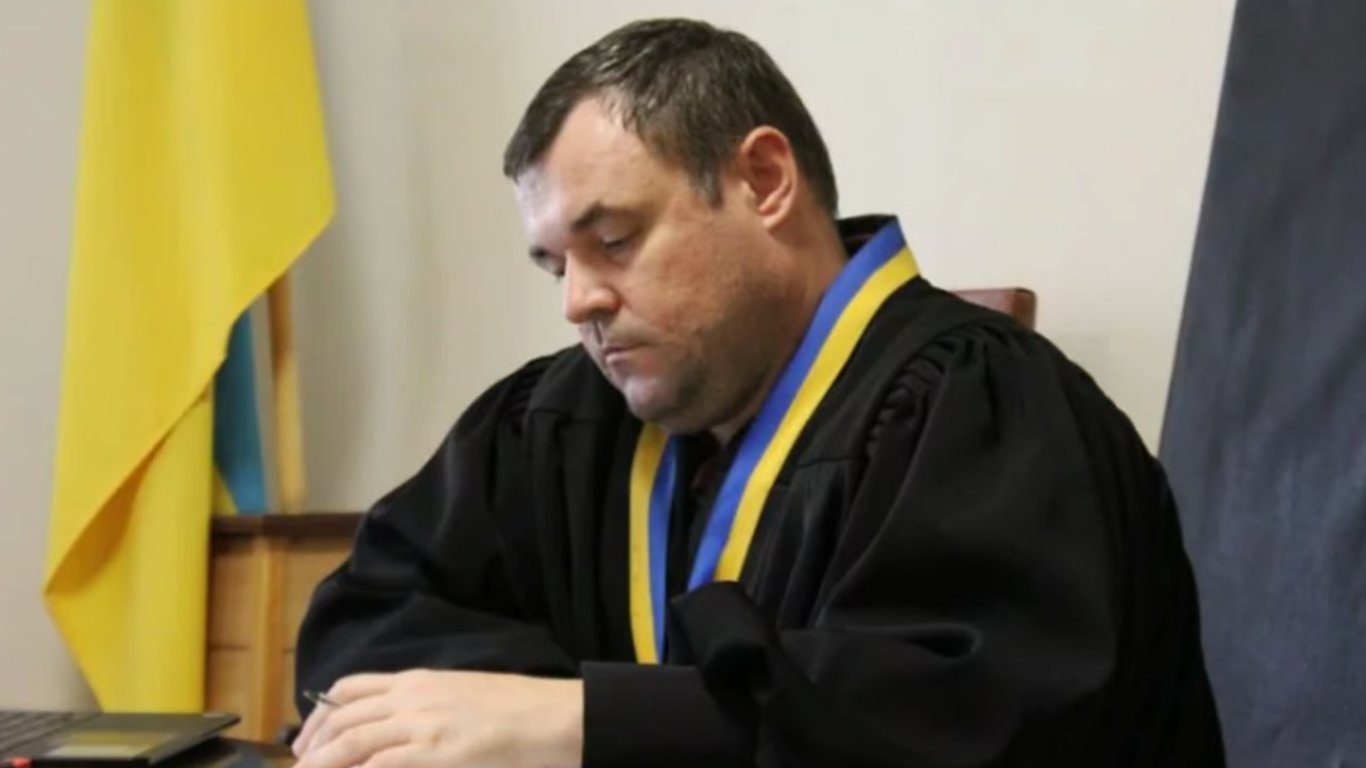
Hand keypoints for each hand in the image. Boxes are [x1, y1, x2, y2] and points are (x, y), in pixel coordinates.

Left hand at [292, 670, 582, 767]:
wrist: (557, 717)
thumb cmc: (519, 711)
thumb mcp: (463, 698)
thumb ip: (427, 709)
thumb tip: (398, 732)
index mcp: (418, 681)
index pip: (350, 689)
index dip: (321, 715)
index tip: (308, 741)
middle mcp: (412, 698)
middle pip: (342, 718)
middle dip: (312, 746)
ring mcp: (422, 725)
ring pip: (350, 742)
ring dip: (323, 762)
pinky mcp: (434, 754)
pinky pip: (378, 764)